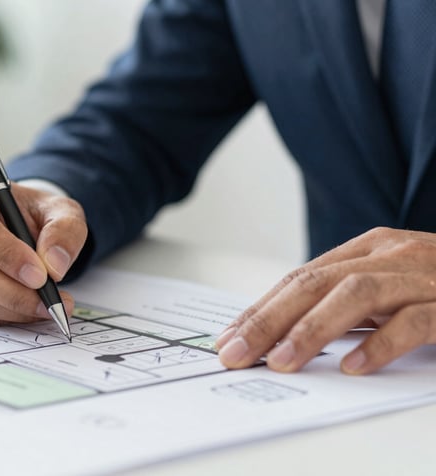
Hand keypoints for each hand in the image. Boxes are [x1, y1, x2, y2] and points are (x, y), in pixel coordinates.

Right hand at [0, 174, 86, 325]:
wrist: (22, 226)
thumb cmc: (35, 214)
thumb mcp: (62, 211)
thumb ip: (65, 231)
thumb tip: (54, 264)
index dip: (6, 254)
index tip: (40, 276)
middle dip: (11, 291)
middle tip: (48, 300)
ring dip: (11, 308)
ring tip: (47, 306)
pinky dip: (4, 315)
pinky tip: (28, 309)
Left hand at [215, 227, 435, 373]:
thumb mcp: (389, 286)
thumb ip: (346, 302)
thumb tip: (282, 334)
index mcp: (368, 248)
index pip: (300, 277)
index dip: (260, 308)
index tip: (228, 340)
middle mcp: (391, 254)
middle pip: (315, 282)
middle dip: (268, 319)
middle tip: (235, 353)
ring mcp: (425, 275)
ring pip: (357, 294)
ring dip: (313, 330)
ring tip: (282, 362)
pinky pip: (416, 320)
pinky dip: (382, 343)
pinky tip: (354, 367)